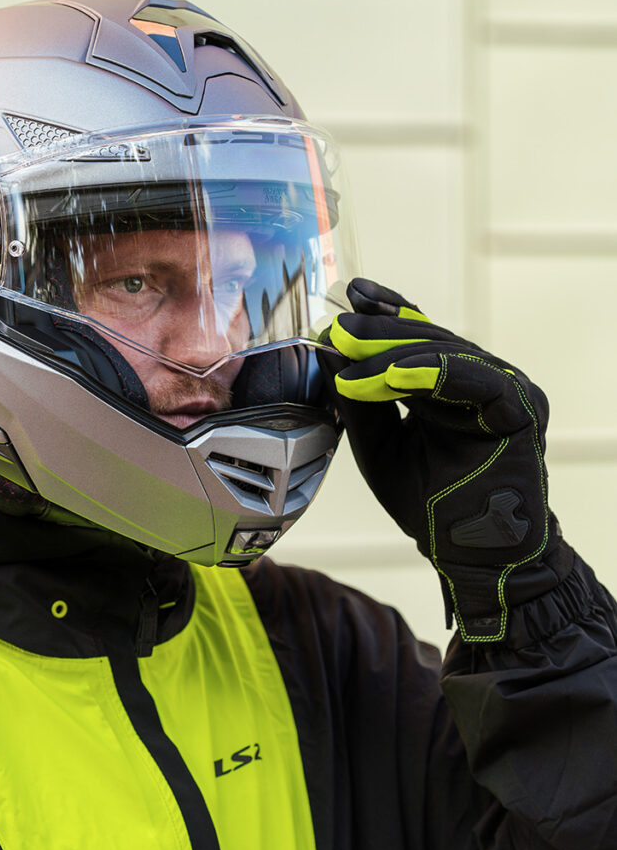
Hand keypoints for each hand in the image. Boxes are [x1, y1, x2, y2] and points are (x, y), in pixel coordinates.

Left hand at [325, 278, 561, 641]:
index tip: (349, 292)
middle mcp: (480, 381)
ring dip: (393, 351)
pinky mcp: (520, 409)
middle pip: (428, 338)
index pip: (418, 335)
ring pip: (447, 352)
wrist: (474, 556)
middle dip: (379, 329)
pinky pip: (475, 379)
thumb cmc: (429, 503)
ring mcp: (504, 391)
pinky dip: (432, 372)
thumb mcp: (379, 445)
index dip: (387, 310)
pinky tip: (394, 373)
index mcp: (449, 385)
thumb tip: (329, 352)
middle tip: (338, 325)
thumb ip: (361, 401)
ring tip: (351, 350)